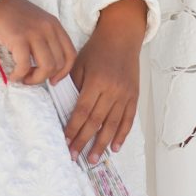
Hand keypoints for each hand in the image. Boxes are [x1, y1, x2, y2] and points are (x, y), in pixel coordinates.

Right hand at [0, 0, 75, 85]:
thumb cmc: (9, 15)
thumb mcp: (35, 23)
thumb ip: (44, 39)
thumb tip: (46, 67)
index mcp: (55, 25)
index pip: (71, 54)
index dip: (64, 72)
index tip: (53, 81)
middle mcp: (48, 28)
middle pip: (59, 64)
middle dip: (44, 77)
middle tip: (29, 78)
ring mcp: (34, 32)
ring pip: (46, 67)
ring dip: (34, 79)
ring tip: (22, 77)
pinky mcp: (18, 38)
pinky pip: (25, 65)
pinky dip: (19, 75)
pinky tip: (12, 75)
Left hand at [65, 0, 147, 162]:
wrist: (122, 36)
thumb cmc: (98, 49)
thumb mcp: (79, 63)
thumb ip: (72, 86)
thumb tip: (62, 108)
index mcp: (97, 82)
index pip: (82, 111)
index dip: (73, 129)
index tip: (65, 142)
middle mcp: (113, 90)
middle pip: (96, 121)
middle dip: (84, 140)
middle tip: (74, 156)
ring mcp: (125, 94)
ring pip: (113, 124)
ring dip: (102, 143)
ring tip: (94, 158)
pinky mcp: (134, 95)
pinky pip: (129, 119)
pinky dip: (122, 134)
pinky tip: (115, 146)